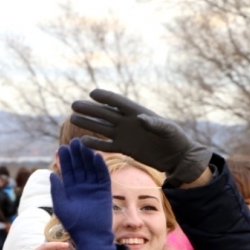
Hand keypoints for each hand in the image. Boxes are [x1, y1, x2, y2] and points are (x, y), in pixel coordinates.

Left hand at [50, 139, 115, 249]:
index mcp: (70, 189)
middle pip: (79, 166)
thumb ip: (56, 190)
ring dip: (88, 157)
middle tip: (74, 141)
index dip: (65, 160)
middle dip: (76, 154)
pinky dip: (100, 166)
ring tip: (85, 144)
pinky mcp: (104, 190)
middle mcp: (82, 186)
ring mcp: (93, 187)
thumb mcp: (61, 206)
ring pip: (90, 168)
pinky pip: (102, 175)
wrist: (90, 235)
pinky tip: (96, 156)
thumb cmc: (73, 224)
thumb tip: (51, 174)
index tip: (62, 148)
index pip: (67, 171)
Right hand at [70, 89, 212, 184]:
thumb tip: (139, 118)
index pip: (118, 102)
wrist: (177, 157)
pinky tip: (83, 141)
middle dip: (90, 109)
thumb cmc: (176, 140)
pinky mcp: (124, 148)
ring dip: (88, 123)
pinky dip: (95, 143)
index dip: (106, 97)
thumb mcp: (168, 130)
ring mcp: (124, 135)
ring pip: (102, 127)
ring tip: (72, 117)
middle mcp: (128, 122)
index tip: (92, 93)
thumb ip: (154, 123)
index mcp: (138, 113)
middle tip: (74, 105)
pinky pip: (107, 145)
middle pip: (105, 113)